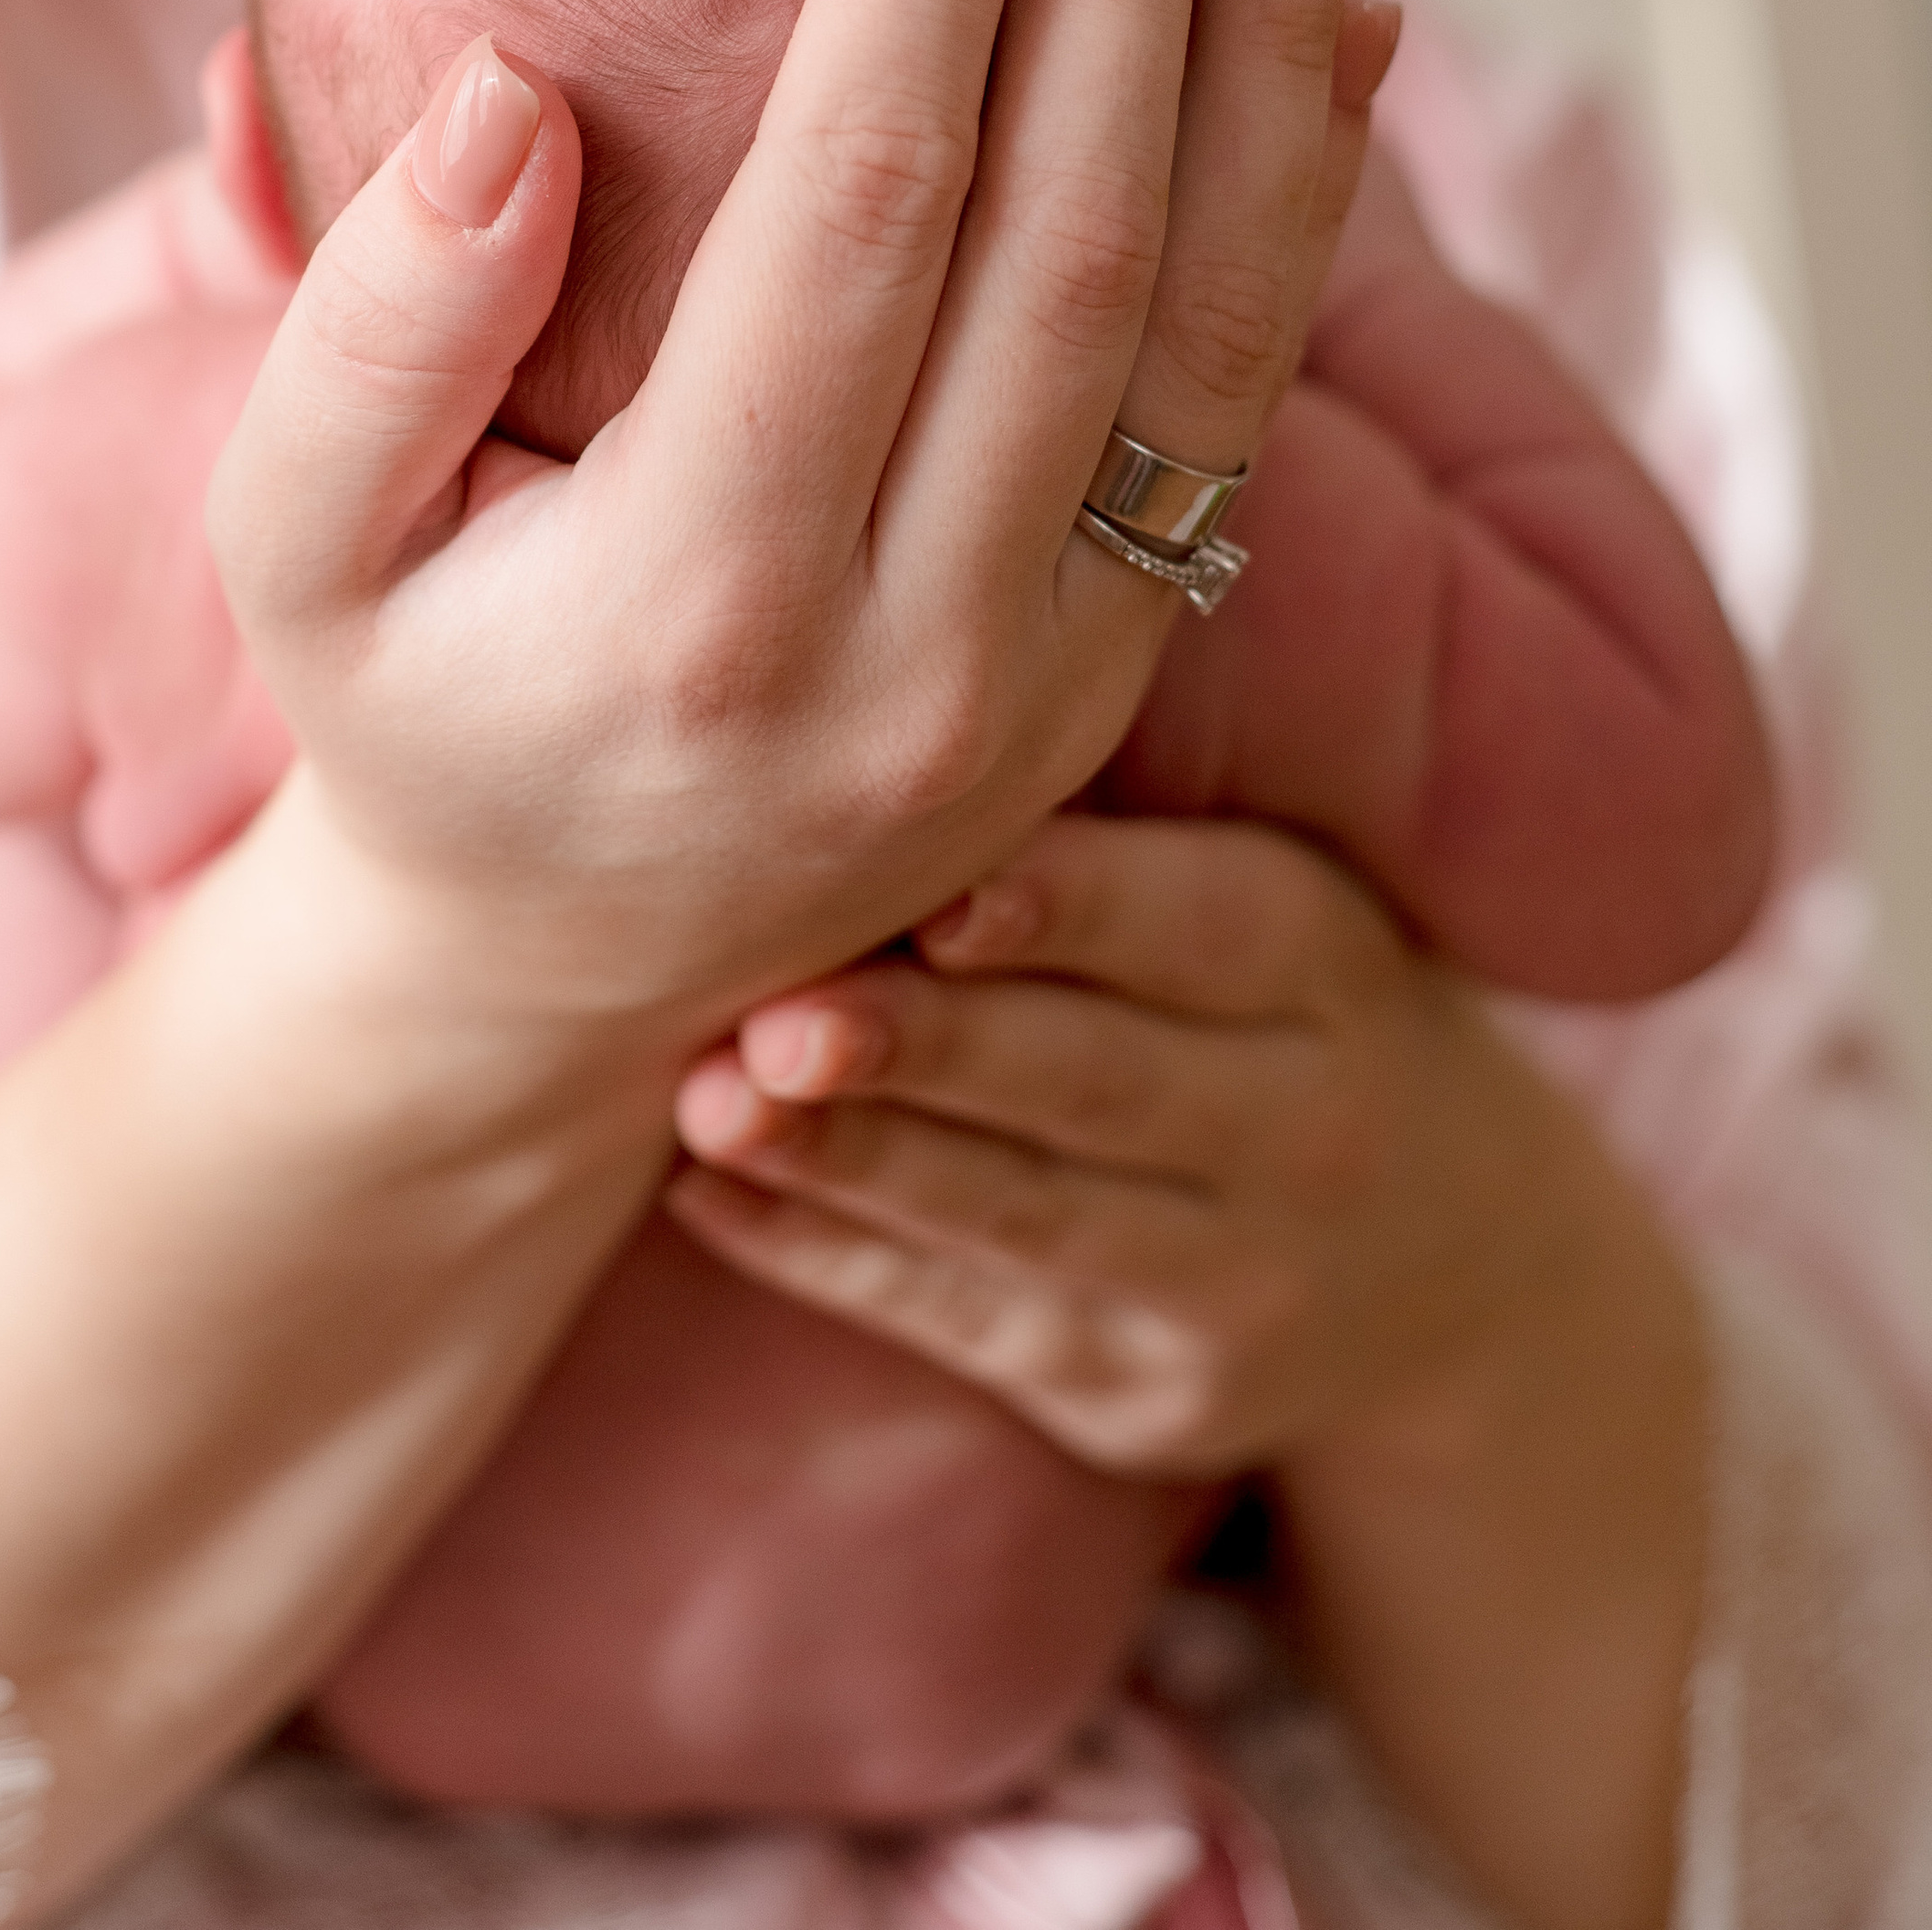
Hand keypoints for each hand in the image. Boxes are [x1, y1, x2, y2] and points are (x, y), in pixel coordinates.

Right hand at [212, 0, 1379, 1050]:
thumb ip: (369, 327)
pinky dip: (1306, 204)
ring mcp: (1051, 675)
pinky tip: (1341, 21)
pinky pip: (1247, 412)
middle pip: (1071, 242)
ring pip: (1212, 325)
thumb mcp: (296, 549)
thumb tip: (510, 86)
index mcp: (695, 603)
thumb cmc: (410, 706)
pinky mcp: (1123, 666)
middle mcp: (916, 653)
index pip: (858, 211)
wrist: (562, 970)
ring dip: (1266, 56)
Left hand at [665, 811, 1584, 1474]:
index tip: (937, 890)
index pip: (1201, 925)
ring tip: (708, 1107)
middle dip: (928, 1050)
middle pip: (1098, 1082)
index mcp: (1326, 960)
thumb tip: (874, 762)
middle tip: (775, 1018)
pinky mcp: (1145, 1397)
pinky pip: (965, 1322)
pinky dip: (829, 1257)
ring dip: (854, 1163)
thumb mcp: (1258, 906)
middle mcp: (1307, 1128)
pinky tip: (712, 1197)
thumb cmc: (1275, 1007)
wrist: (1451, 1260)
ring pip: (1022, 1218)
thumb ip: (1099, 848)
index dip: (1069, 907)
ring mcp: (1232, 1283)